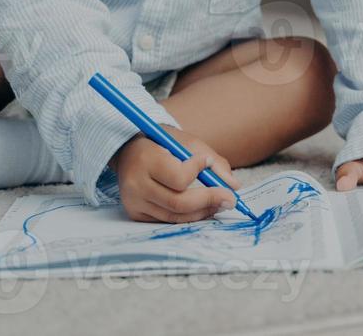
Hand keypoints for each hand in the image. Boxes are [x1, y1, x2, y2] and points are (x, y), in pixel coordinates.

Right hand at [111, 127, 238, 222]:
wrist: (128, 150)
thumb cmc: (161, 143)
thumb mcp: (186, 142)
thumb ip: (212, 162)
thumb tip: (234, 187)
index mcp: (146, 160)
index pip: (178, 177)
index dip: (197, 171)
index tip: (207, 161)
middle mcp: (135, 185)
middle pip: (178, 202)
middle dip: (209, 201)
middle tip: (231, 199)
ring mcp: (133, 202)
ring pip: (174, 216)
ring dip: (202, 212)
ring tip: (220, 204)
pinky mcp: (135, 213)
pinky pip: (167, 220)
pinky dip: (188, 216)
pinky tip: (202, 209)